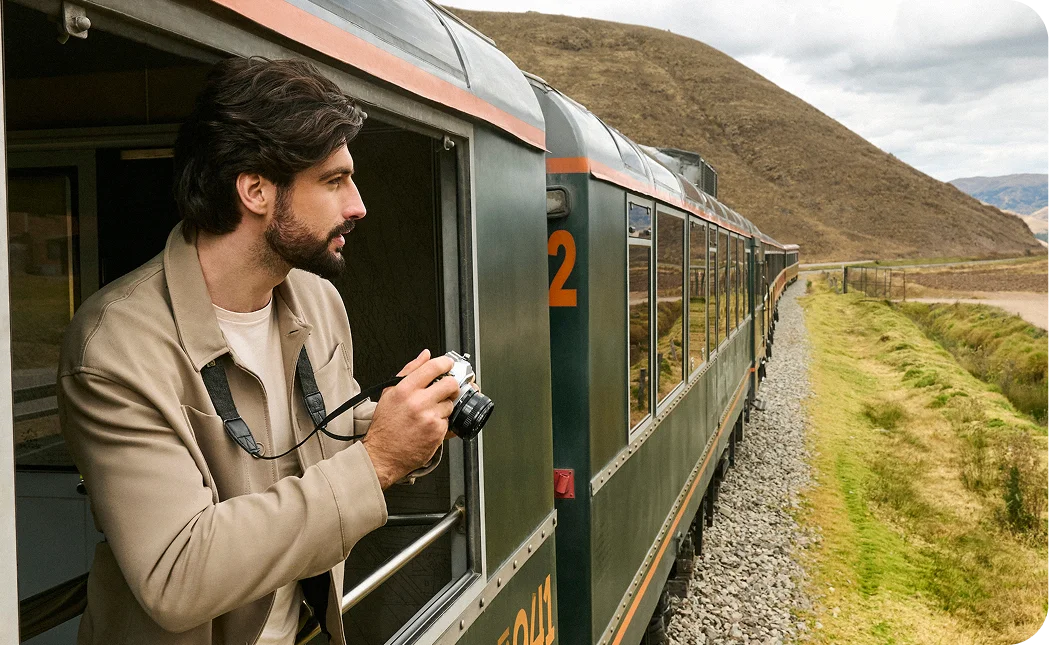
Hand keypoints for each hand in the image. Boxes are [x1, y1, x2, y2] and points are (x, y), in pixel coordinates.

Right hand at [361, 350, 461, 487]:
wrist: (383, 454)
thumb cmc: (385, 425)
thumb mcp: (390, 392)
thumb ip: (410, 370)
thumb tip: (425, 355)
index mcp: (405, 389)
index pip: (433, 367)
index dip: (445, 363)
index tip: (448, 364)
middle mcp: (418, 402)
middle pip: (450, 384)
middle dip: (452, 384)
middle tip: (447, 388)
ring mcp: (429, 418)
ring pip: (450, 404)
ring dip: (445, 406)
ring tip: (430, 412)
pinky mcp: (437, 432)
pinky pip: (448, 421)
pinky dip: (442, 422)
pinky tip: (429, 425)